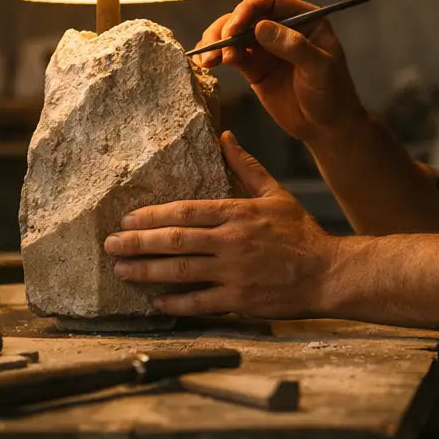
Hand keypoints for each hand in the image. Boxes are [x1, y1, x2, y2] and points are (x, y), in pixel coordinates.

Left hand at [103, 131, 338, 317]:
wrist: (328, 273)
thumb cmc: (301, 232)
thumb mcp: (275, 193)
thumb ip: (246, 167)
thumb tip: (225, 135)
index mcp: (238, 213)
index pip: (186, 211)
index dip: (152, 215)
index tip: (127, 219)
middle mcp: (231, 242)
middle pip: (175, 241)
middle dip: (137, 244)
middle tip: (110, 245)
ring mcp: (234, 273)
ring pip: (180, 271)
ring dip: (146, 272)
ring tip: (121, 271)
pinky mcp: (240, 300)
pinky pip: (200, 303)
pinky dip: (175, 303)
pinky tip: (156, 301)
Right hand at [195, 0, 366, 144]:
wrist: (327, 126)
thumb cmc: (332, 93)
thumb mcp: (320, 68)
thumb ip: (293, 46)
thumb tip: (260, 26)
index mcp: (304, 19)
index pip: (270, 1)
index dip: (248, 8)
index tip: (234, 27)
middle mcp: (282, 27)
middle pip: (246, 15)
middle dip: (227, 28)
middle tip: (218, 47)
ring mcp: (266, 47)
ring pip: (234, 34)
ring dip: (217, 42)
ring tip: (208, 60)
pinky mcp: (254, 67)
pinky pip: (230, 55)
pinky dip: (216, 56)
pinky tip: (205, 63)